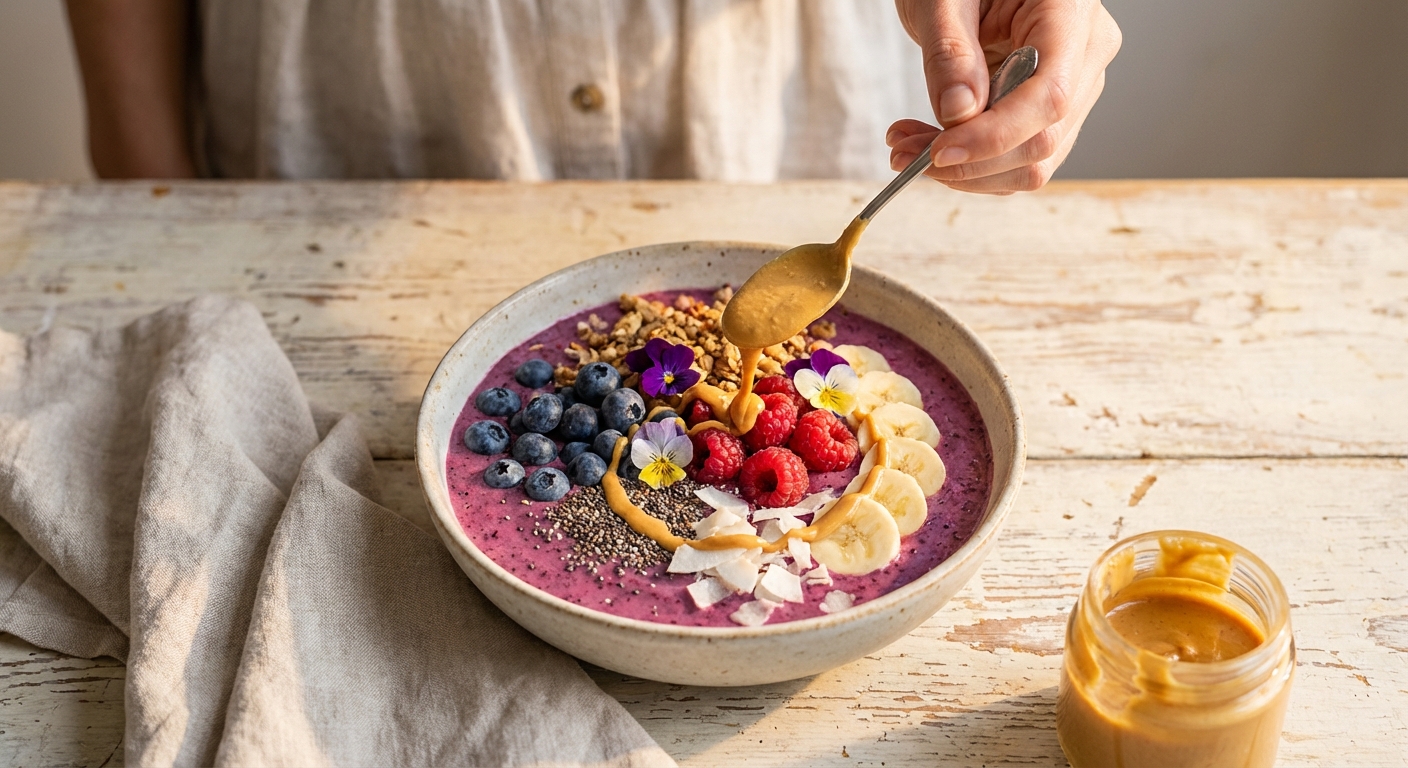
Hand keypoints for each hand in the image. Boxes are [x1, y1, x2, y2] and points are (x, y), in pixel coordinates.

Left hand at [889, 0, 1119, 193]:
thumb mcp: (941, 0)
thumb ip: (950, 53)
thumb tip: (959, 113)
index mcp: (1070, 10)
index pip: (1049, 95)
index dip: (995, 136)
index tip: (939, 153)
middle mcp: (1085, 51)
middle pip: (1044, 139)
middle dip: (971, 161)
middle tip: (904, 154)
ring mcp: (1075, 84)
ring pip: (1033, 161)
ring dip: (967, 171)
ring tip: (908, 147)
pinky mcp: (1048, 108)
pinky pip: (1018, 157)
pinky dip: (972, 164)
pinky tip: (928, 143)